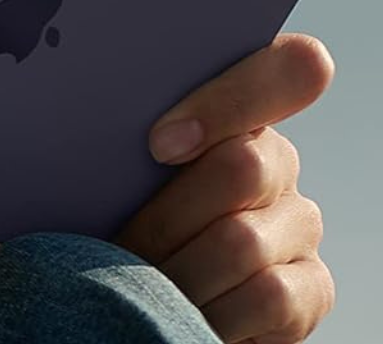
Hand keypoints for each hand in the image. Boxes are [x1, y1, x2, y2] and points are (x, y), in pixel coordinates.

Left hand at [115, 34, 338, 343]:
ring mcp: (299, 225)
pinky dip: (211, 312)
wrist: (124, 295)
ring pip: (241, 240)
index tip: (158, 146)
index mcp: (233, 112)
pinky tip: (183, 314)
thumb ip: (118, 126)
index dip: (232, 101)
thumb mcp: (103, 168)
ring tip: (137, 285)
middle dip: (166, 218)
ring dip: (176, 272)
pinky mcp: (312, 288)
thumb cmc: (102, 219)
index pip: (290, 68)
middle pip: (244, 167)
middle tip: (122, 247)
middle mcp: (277, 162)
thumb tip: (70, 87)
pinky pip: (270, 296)